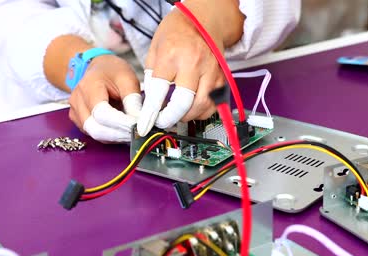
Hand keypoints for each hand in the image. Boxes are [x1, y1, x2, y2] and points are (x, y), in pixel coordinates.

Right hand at [68, 55, 141, 142]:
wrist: (100, 69)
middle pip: (95, 128)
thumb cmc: (115, 72)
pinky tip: (121, 129)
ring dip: (115, 136)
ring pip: (94, 134)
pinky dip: (109, 135)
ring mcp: (75, 111)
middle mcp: (77, 100)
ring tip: (131, 130)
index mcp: (89, 86)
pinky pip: (93, 134)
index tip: (139, 128)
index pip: (102, 113)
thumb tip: (139, 124)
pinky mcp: (77, 120)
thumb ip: (133, 101)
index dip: (121, 124)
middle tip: (138, 134)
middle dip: (119, 134)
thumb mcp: (128, 80)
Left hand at [136, 0, 243, 135]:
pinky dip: (202, 111)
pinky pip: (213, 104)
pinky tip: (192, 108)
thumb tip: (150, 102)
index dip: (151, 112)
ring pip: (201, 107)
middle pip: (183, 103)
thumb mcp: (154, 48)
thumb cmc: (177, 32)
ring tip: (176, 114)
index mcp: (172, 55)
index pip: (160, 91)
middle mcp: (194, 63)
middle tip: (162, 121)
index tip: (145, 124)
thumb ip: (152, 76)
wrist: (204, 19)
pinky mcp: (222, 78)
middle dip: (170, 118)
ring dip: (187, 116)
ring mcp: (211, 71)